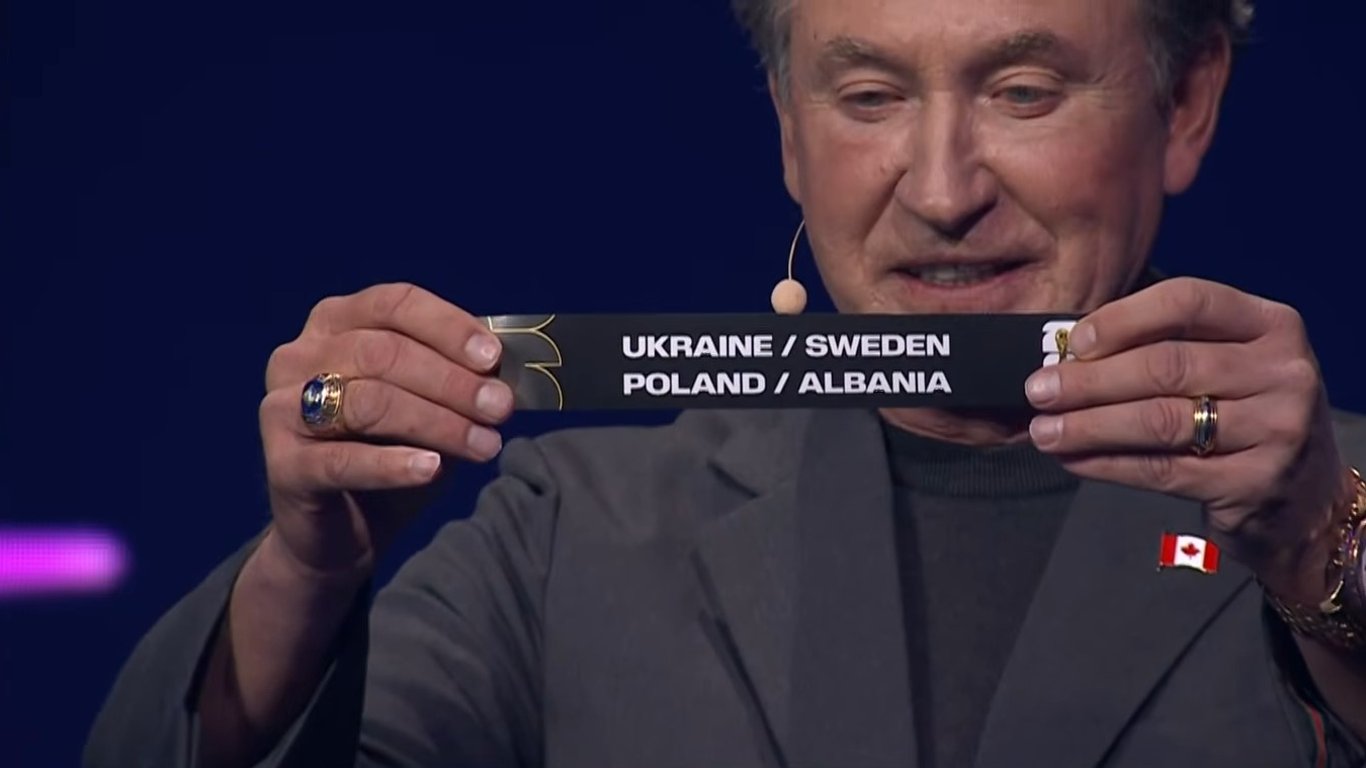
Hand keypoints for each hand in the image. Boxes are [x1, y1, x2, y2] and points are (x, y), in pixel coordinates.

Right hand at [259, 283, 513, 579]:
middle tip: (501, 408)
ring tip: (485, 445)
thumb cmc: (391, 451)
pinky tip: (431, 469)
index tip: (494, 359)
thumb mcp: (430, 405)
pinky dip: (393, 464)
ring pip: (369, 402)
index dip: (448, 327)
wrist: (344, 530)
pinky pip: (343, 460)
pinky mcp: (282, 464)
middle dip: (452, 381)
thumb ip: (456, 377)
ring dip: (437, 422)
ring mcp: (281, 408)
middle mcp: (299, 355)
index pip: (394, 304)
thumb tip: (501, 368)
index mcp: (335, 322)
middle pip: (384, 353)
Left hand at [1024, 277, 1346, 598]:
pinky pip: (1162, 470)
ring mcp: (1276, 429)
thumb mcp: (1227, 365)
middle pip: (1166, 365)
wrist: (1306, 499)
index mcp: (1271, 324)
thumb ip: (1163, 348)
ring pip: (1159, 420)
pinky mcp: (1256, 482)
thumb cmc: (1245, 416)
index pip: (1188, 300)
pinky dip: (1107, 464)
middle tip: (1039, 390)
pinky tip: (1073, 460)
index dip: (1122, 318)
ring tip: (1044, 431)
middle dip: (1090, 380)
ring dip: (1088, 425)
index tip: (1072, 342)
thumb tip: (1068, 351)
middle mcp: (1283, 371)